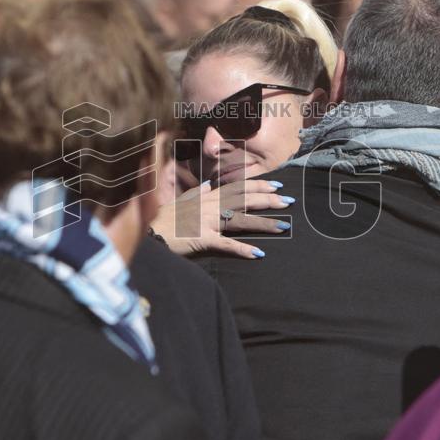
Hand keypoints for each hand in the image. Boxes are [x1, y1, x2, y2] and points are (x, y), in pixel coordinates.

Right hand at [150, 179, 294, 258]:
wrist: (150, 233)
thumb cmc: (164, 219)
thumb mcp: (181, 202)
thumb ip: (196, 194)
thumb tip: (207, 185)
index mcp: (208, 197)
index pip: (238, 187)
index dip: (258, 185)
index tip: (276, 185)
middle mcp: (211, 206)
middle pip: (245, 200)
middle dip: (268, 200)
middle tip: (289, 201)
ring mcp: (208, 222)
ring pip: (242, 221)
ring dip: (264, 224)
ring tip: (284, 226)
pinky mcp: (204, 239)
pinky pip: (227, 244)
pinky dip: (243, 249)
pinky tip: (259, 254)